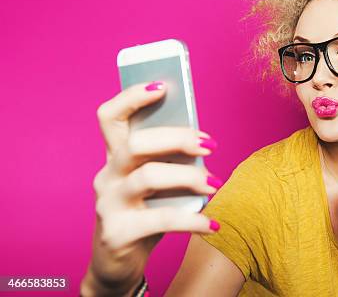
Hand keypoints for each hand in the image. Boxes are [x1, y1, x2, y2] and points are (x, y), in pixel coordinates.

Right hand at [83, 81, 220, 293]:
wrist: (118, 264)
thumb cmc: (145, 213)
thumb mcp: (155, 183)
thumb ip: (169, 161)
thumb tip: (204, 142)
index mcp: (115, 156)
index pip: (110, 116)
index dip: (131, 97)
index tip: (163, 86)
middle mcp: (107, 175)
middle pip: (136, 143)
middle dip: (178, 138)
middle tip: (210, 145)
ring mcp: (108, 204)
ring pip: (149, 176)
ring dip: (190, 177)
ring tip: (216, 184)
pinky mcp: (117, 233)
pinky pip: (159, 220)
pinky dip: (192, 221)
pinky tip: (213, 225)